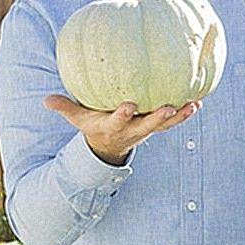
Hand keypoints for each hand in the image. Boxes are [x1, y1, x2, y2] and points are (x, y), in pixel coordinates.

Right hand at [44, 95, 199, 164]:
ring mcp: (146, 129)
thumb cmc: (93, 125)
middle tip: (169, 107)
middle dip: (157, 118)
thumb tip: (46, 100)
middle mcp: (132, 130)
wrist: (110, 144)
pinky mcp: (156, 126)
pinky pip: (173, 121)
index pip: (118, 121)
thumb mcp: (77, 119)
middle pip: (147, 125)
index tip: (129, 105)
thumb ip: (64, 108)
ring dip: (179, 117)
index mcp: (113, 127)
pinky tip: (198, 100)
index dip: (124, 115)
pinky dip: (185, 113)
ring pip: (165, 125)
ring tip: (193, 105)